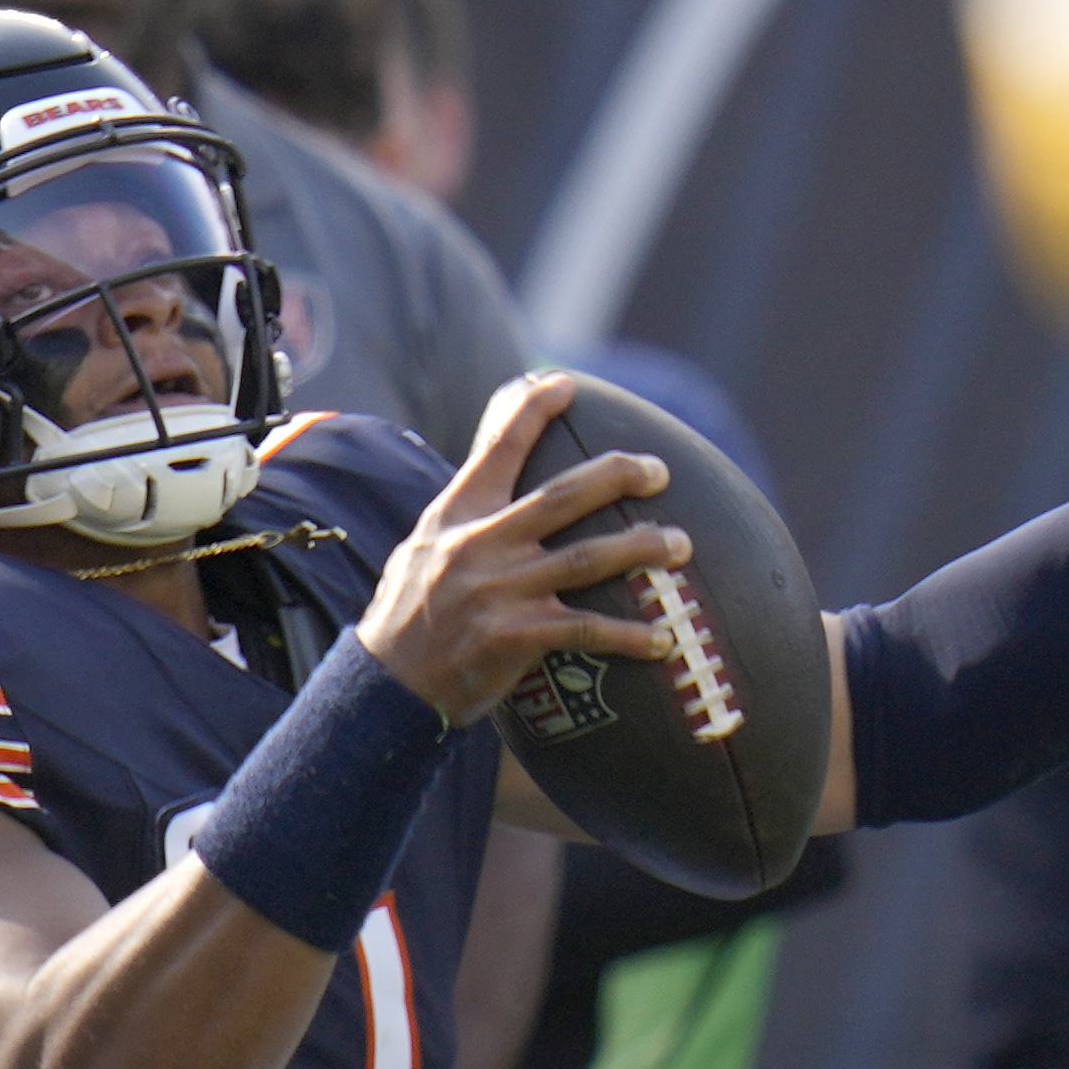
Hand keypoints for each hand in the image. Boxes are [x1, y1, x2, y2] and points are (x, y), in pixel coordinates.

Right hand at [357, 373, 697, 723]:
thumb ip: (466, 518)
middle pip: (563, 496)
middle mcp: (482, 543)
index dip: (532, 411)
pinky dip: (629, 635)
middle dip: (618, 477)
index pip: (498, 448)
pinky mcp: (515, 636)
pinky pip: (586, 629)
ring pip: (588, 558)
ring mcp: (501, 589)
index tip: (565, 384)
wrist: (385, 684)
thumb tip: (498, 484)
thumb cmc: (409, 615)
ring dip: (642, 549)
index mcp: (458, 514)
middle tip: (660, 469)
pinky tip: (661, 639)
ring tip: (683, 544)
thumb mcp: (425, 548)